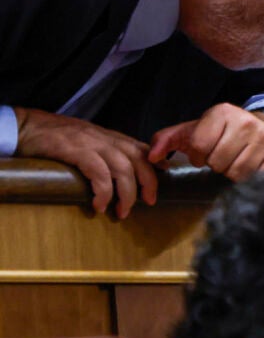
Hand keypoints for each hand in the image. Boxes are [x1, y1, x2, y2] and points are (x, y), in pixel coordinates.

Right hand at [14, 107, 157, 217]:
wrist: (27, 126)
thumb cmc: (57, 138)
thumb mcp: (88, 141)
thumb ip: (106, 153)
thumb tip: (122, 174)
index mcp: (110, 137)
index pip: (142, 148)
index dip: (156, 164)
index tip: (164, 178)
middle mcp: (105, 138)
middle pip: (139, 159)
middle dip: (148, 182)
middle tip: (148, 203)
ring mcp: (91, 143)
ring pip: (123, 168)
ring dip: (127, 194)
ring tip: (122, 212)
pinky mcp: (76, 151)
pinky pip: (98, 172)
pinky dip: (103, 191)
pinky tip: (100, 205)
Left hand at [148, 103, 263, 181]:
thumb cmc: (226, 133)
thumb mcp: (196, 130)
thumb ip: (168, 140)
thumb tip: (151, 157)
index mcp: (222, 112)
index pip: (199, 146)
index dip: (199, 157)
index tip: (205, 156)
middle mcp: (246, 122)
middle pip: (218, 162)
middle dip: (217, 165)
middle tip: (225, 158)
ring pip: (236, 173)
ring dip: (233, 173)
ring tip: (237, 162)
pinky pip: (256, 178)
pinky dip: (250, 179)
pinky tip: (252, 167)